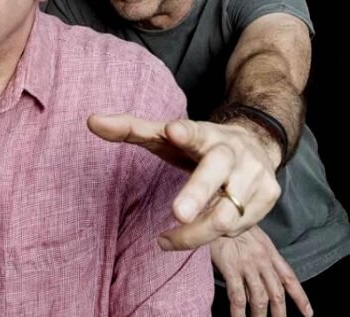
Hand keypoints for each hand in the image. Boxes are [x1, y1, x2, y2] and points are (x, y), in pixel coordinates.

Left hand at [87, 114, 280, 249]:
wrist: (256, 142)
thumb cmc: (198, 143)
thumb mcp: (166, 135)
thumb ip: (130, 129)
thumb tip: (90, 121)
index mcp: (203, 134)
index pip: (194, 131)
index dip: (185, 132)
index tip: (172, 130)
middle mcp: (231, 151)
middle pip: (215, 174)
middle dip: (197, 194)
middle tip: (178, 214)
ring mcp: (254, 174)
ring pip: (226, 215)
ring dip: (194, 234)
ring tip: (165, 240)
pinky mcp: (269, 195)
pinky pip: (239, 227)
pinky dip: (218, 233)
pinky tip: (205, 226)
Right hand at [211, 226, 311, 316]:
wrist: (216, 209)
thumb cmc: (228, 218)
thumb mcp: (249, 232)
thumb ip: (255, 251)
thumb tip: (253, 270)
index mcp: (269, 250)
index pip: (289, 277)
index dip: (300, 297)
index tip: (308, 312)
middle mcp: (262, 259)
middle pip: (276, 292)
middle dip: (280, 312)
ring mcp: (247, 264)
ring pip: (260, 297)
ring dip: (260, 314)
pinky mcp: (231, 267)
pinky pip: (238, 295)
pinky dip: (239, 311)